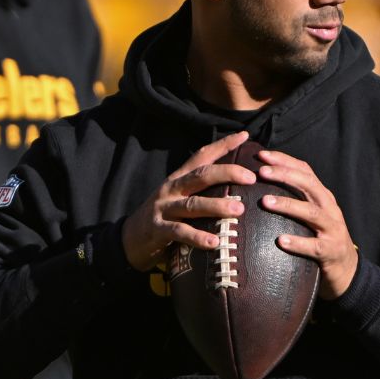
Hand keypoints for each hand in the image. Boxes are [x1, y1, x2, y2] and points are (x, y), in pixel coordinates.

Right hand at [121, 131, 256, 271]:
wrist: (128, 239)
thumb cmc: (163, 218)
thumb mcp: (179, 199)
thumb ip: (201, 193)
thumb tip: (238, 192)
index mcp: (178, 178)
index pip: (202, 156)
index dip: (223, 145)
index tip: (245, 135)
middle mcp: (171, 189)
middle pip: (201, 175)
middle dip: (227, 173)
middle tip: (251, 178)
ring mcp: (163, 208)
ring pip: (192, 204)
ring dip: (216, 206)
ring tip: (238, 210)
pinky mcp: (158, 229)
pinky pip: (180, 232)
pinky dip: (197, 237)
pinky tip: (214, 242)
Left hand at [256, 149, 358, 298]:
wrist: (346, 268)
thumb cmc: (320, 236)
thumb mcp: (311, 212)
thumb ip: (294, 198)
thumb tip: (259, 183)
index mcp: (322, 195)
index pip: (304, 170)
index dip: (284, 160)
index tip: (261, 154)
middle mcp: (329, 207)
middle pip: (308, 185)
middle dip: (284, 175)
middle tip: (261, 171)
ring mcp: (332, 229)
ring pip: (310, 212)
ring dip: (287, 205)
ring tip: (265, 201)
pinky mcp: (330, 251)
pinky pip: (313, 246)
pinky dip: (297, 242)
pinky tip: (280, 240)